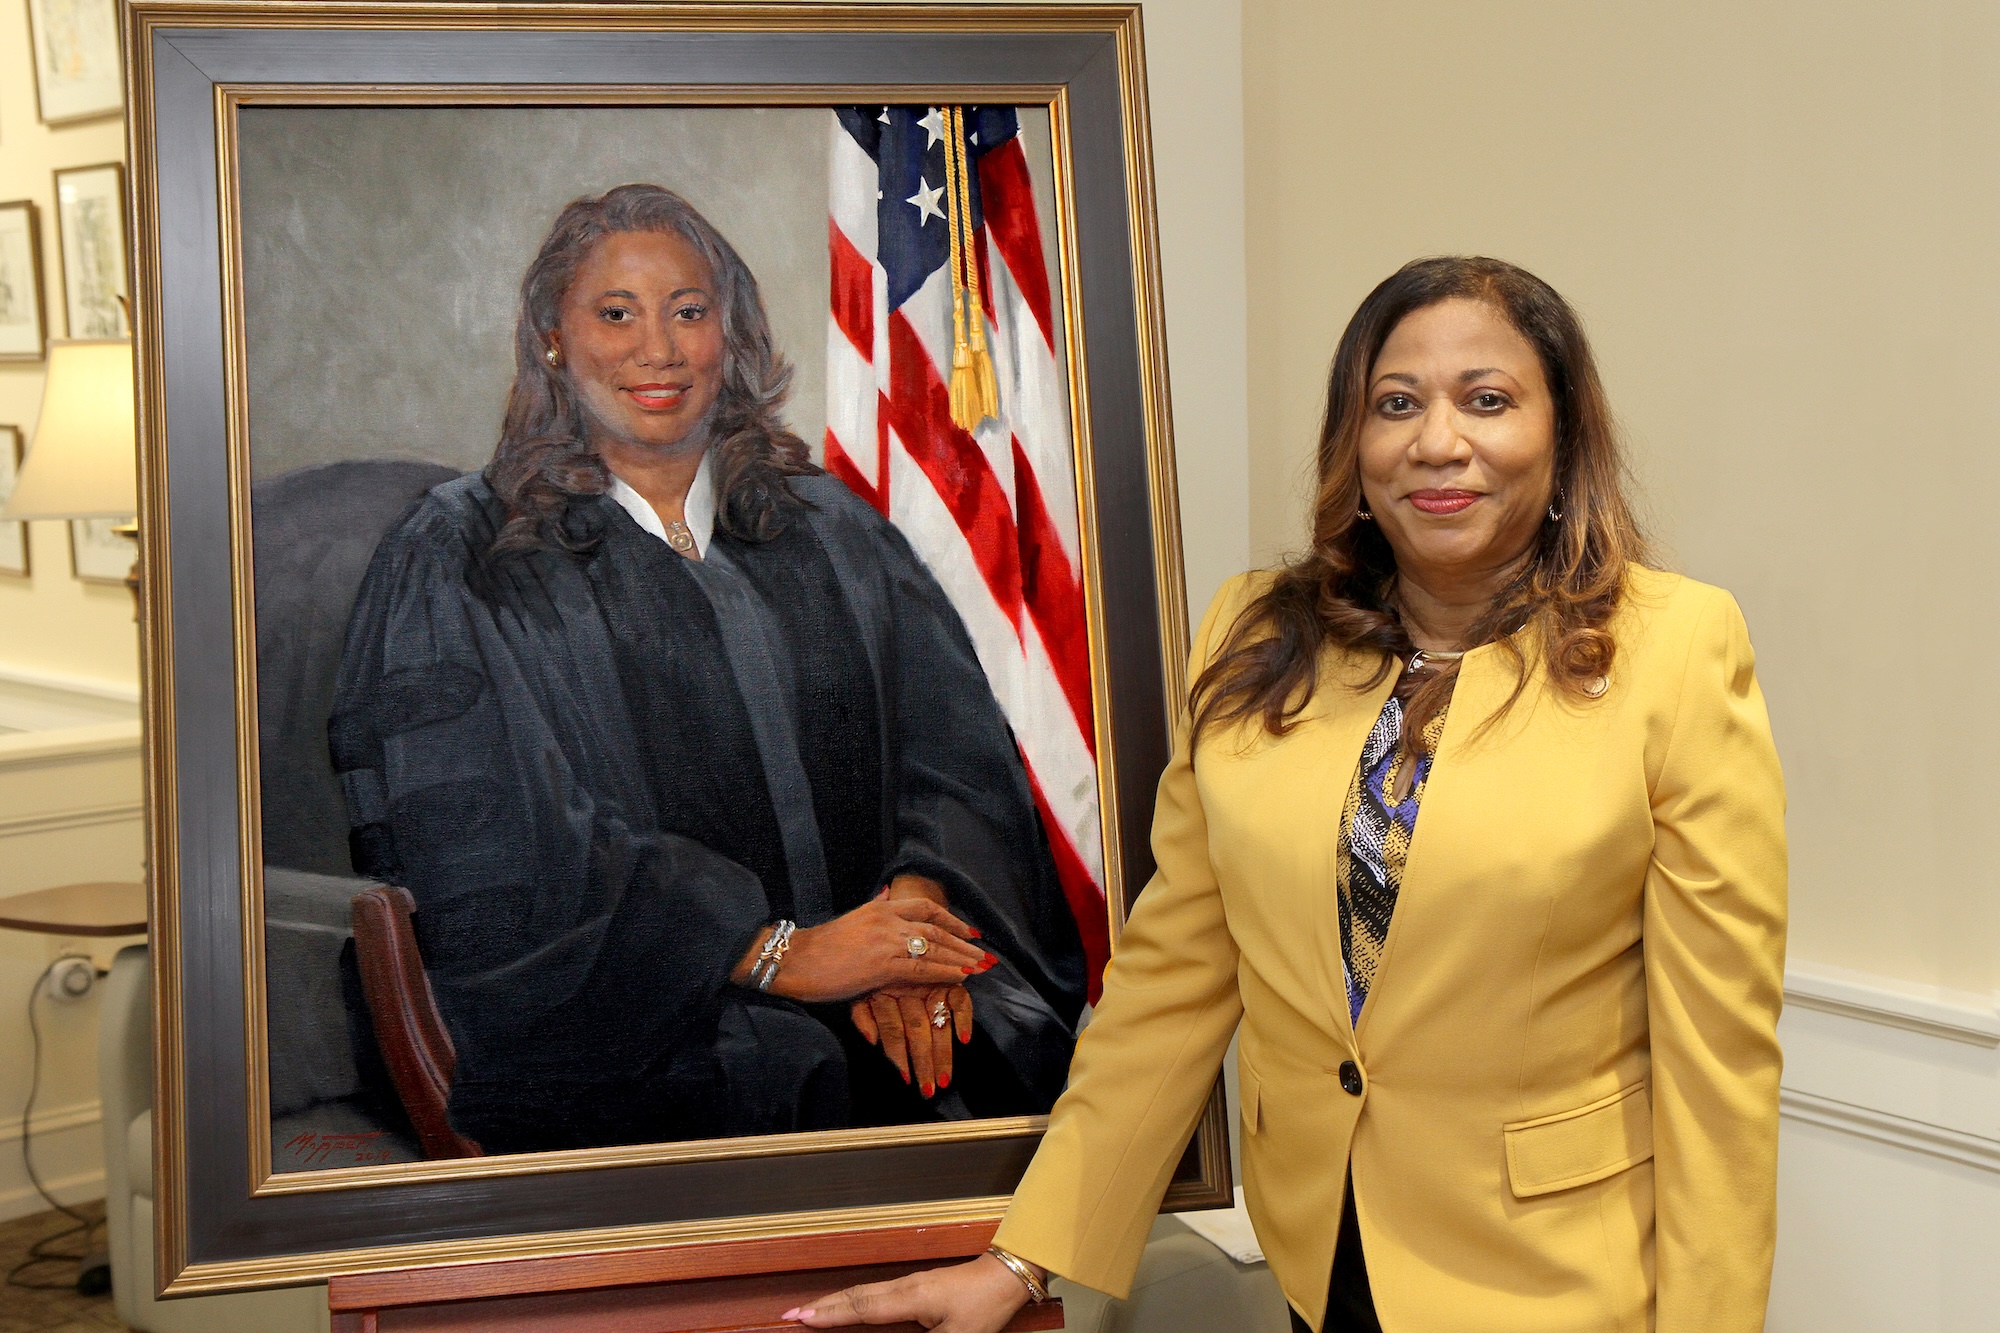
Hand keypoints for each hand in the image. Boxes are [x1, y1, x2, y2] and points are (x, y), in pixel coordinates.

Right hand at [738, 894, 992, 1003]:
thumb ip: (872, 907)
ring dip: (962, 957)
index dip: (951, 918)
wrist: (794, 960)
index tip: (969, 930)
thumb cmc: (818, 948)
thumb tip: (885, 893)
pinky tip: (962, 977)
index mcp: (879, 908)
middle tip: (985, 953)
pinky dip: (946, 971)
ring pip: (934, 946)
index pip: (924, 907)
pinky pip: (923, 967)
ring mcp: (886, 941)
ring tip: (982, 966)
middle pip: (936, 927)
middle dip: (963, 941)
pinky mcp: (882, 964)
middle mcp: (887, 919)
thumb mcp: (851, 919)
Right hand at [786, 1254, 1035, 1330]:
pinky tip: (846, 1305)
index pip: (861, 1308)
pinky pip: (875, 1292)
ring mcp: (909, 1283)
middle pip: (854, 1297)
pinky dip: (853, 1300)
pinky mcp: (915, 1285)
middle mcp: (904, 1287)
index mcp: (911, 1299)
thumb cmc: (986, 1305)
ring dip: (833, 1302)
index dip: (829, 1315)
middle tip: (789, 1316)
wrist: (1005, 1274)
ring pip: (862, 1292)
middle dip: (820, 1307)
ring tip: (808, 1311)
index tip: (800, 1320)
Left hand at [851, 983, 973, 1097]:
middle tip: (928, 1089)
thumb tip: (871, 1039)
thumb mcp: (859, 993)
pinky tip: (964, 1039)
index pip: (892, 1028)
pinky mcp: (950, 980)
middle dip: (922, 1061)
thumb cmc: (872, 977)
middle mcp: (908, 988)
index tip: (904, 1080)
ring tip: (945, 1078)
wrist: (888, 945)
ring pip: (937, 1022)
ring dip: (942, 1052)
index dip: (897, 1054)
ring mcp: (931, 984)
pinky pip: (960, 1000)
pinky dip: (963, 1018)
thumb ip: (861, 1015)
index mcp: (884, 992)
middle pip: (916, 1030)